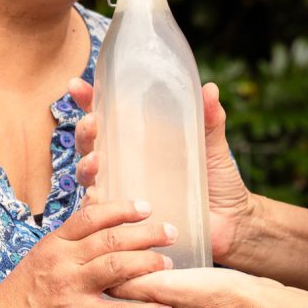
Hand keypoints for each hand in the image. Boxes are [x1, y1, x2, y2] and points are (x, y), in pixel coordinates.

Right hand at [0, 199, 177, 307]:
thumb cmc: (24, 290)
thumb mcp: (44, 254)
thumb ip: (71, 235)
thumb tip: (97, 206)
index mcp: (56, 243)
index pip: (92, 217)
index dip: (122, 209)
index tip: (146, 208)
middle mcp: (64, 261)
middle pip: (111, 239)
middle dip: (145, 234)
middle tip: (170, 232)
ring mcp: (71, 288)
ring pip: (116, 267)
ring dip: (147, 264)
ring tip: (168, 264)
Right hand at [69, 78, 256, 263]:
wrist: (230, 222)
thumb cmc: (217, 179)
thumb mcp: (212, 146)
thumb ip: (210, 118)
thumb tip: (210, 89)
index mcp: (140, 138)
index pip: (108, 114)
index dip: (89, 99)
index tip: (77, 85)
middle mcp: (126, 162)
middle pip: (92, 142)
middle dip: (85, 131)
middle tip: (92, 122)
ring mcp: (124, 190)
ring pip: (90, 176)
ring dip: (85, 165)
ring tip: (95, 160)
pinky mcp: (128, 219)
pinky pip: (102, 214)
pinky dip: (94, 205)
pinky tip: (96, 198)